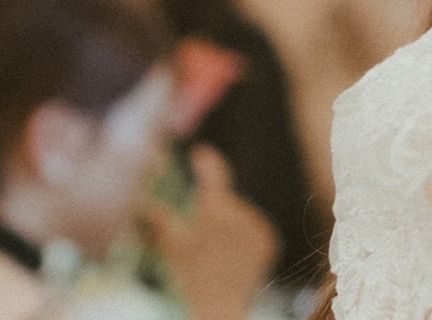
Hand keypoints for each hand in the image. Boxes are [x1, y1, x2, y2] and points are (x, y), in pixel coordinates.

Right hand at [140, 145, 278, 319]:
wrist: (220, 308)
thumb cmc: (189, 279)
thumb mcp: (172, 247)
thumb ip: (155, 221)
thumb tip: (136, 202)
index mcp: (215, 210)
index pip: (213, 175)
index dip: (206, 162)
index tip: (201, 152)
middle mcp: (240, 212)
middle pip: (224, 201)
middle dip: (212, 211)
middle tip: (201, 237)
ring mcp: (257, 226)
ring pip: (239, 216)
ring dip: (227, 227)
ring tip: (216, 255)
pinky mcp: (269, 239)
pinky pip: (253, 230)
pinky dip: (243, 239)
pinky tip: (233, 259)